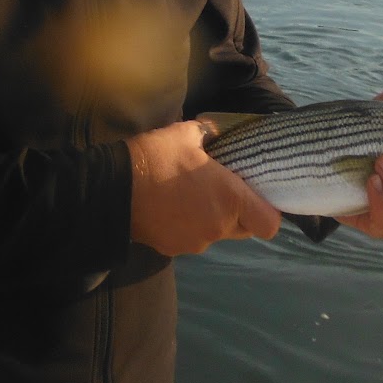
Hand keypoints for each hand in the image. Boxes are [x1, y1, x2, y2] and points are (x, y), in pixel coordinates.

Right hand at [127, 121, 281, 255]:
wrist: (113, 190)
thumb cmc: (156, 158)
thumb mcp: (186, 134)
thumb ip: (211, 134)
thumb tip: (216, 133)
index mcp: (229, 199)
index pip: (269, 223)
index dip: (268, 211)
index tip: (257, 195)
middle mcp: (218, 227)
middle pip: (244, 228)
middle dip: (239, 212)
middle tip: (222, 190)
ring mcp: (195, 242)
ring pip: (217, 233)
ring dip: (212, 218)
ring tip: (190, 195)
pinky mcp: (174, 250)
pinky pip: (193, 238)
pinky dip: (189, 226)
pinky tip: (171, 206)